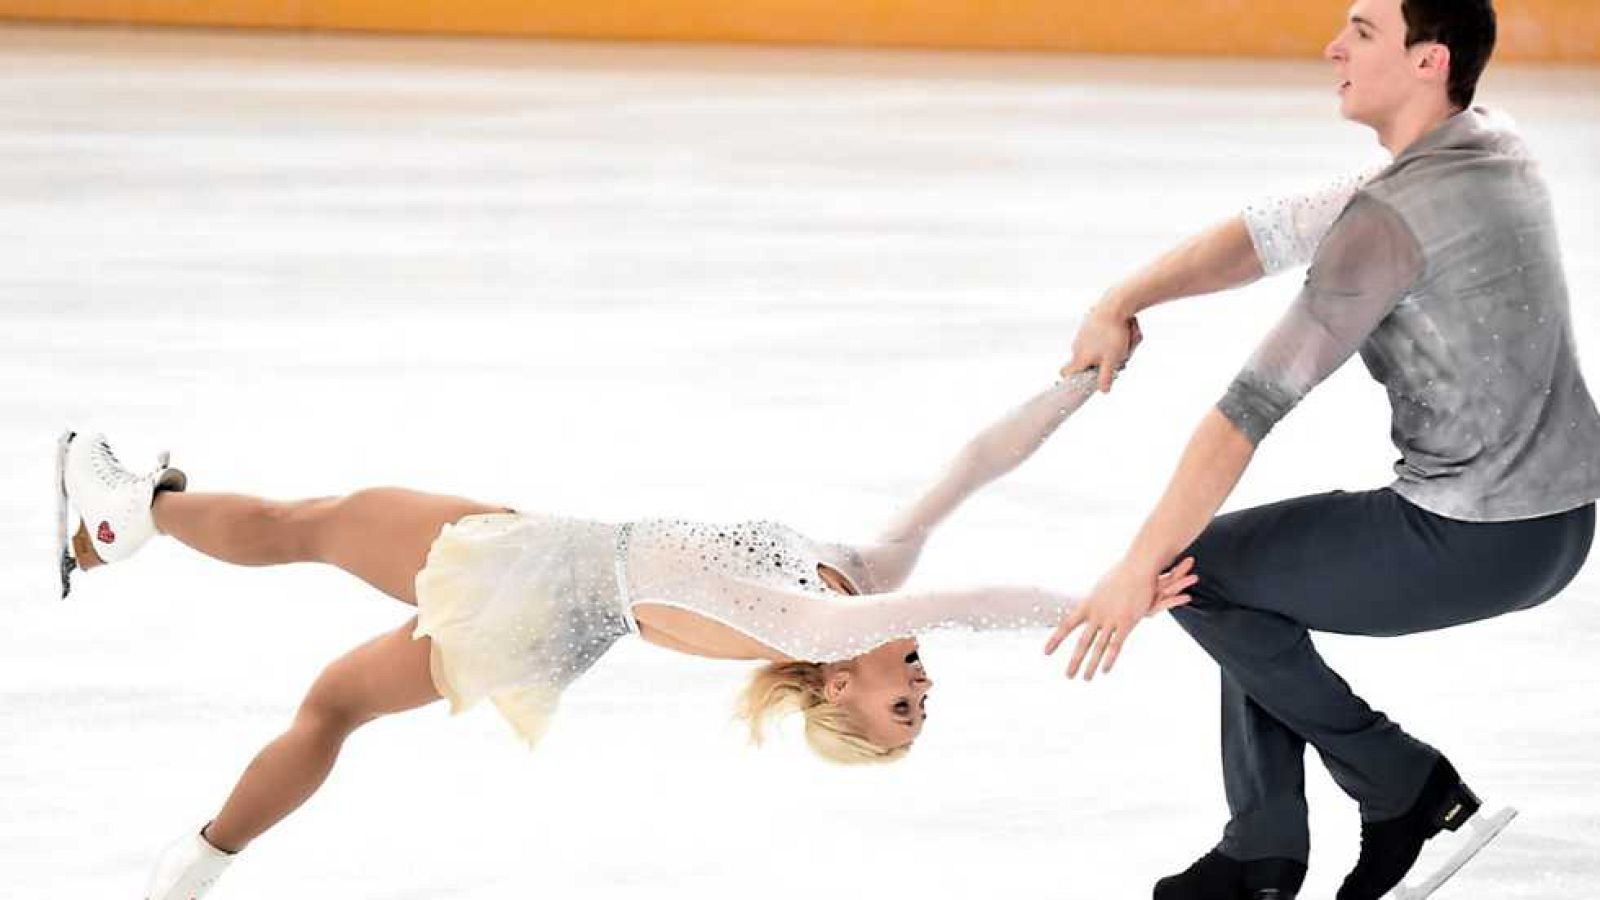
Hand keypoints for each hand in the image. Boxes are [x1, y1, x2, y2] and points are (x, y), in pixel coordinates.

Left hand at [1043, 556, 1195, 680]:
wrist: (1138, 566)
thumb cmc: (1121, 574)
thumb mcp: (1101, 588)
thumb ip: (1095, 601)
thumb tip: (1090, 605)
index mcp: (1087, 605)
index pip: (1066, 625)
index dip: (1055, 640)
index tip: (1045, 652)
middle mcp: (1096, 614)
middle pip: (1082, 642)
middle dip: (1074, 661)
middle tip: (1067, 676)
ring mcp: (1111, 619)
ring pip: (1098, 647)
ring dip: (1091, 665)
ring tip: (1085, 678)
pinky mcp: (1127, 622)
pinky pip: (1116, 645)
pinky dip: (1110, 659)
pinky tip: (1105, 671)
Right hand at [1062, 301, 1142, 393]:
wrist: (1113, 306)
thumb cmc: (1112, 334)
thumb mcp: (1112, 360)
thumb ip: (1105, 378)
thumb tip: (1103, 391)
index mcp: (1079, 357)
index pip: (1065, 372)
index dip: (1071, 378)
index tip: (1082, 379)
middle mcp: (1076, 346)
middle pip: (1084, 361)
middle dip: (1100, 363)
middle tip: (1116, 358)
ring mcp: (1081, 334)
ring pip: (1093, 348)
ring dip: (1107, 349)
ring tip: (1121, 342)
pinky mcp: (1089, 324)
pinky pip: (1098, 336)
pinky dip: (1108, 336)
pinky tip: (1119, 331)